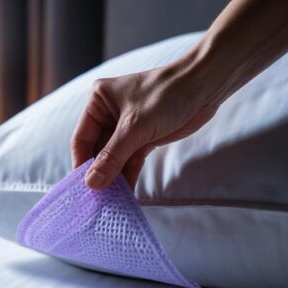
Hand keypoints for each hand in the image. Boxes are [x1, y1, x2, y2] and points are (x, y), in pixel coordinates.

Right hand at [71, 59, 220, 189]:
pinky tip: (127, 192)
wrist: (206, 86)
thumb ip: (112, 157)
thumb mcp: (135, 127)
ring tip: (112, 200)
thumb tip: (92, 183)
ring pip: (115, 157)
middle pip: (97, 151)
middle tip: (98, 199)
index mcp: (98, 102)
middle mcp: (109, 113)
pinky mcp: (144, 136)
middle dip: (100, 173)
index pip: (82, 139)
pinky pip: (130, 159)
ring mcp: (127, 126)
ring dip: (114, 177)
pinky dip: (129, 174)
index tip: (83, 188)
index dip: (82, 164)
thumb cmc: (167, 94)